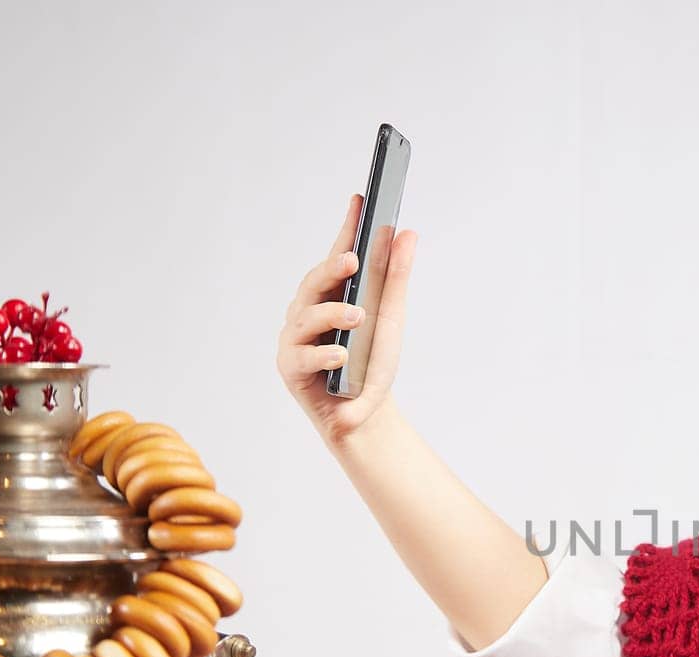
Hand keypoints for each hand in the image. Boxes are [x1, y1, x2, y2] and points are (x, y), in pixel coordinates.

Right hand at [276, 194, 417, 443]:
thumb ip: (395, 277)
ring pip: (306, 317)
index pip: (339, 255)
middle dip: (331, 269)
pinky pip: (303, 356)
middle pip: (314, 282)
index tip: (361, 200)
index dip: (348, 228)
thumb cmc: (371, 363)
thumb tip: (407, 233)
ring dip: (333, 315)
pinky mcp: (291, 369)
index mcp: (332, 295)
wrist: (364, 414)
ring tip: (358, 317)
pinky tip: (343, 355)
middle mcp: (308, 312)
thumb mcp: (390, 318)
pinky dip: (325, 355)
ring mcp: (296, 339)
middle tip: (353, 259)